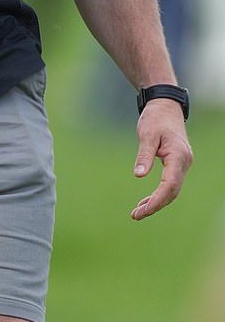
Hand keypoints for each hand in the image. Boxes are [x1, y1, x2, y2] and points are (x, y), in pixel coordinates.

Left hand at [131, 99, 192, 219]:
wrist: (165, 106)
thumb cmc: (155, 118)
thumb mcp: (146, 134)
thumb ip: (144, 155)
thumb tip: (138, 175)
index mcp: (178, 156)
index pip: (170, 184)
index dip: (157, 200)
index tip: (143, 210)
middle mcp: (184, 162)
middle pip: (172, 191)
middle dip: (155, 205)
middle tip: (136, 215)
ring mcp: (182, 164)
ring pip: (172, 190)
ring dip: (156, 201)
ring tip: (138, 212)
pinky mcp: (177, 164)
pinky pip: (170, 183)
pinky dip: (158, 193)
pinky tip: (146, 201)